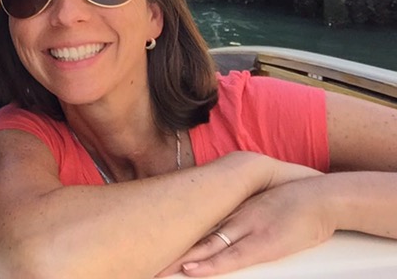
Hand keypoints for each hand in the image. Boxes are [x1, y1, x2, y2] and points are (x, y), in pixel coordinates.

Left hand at [157, 176, 334, 276]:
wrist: (320, 197)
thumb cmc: (293, 205)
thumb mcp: (259, 207)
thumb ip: (239, 216)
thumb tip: (220, 228)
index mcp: (230, 210)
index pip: (194, 224)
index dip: (172, 235)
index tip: (150, 243)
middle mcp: (232, 218)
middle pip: (194, 237)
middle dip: (170, 251)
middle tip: (147, 262)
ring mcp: (246, 231)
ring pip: (206, 248)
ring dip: (182, 260)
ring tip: (160, 270)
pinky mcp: (262, 245)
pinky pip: (231, 257)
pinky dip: (210, 265)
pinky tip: (193, 270)